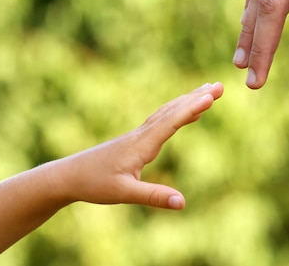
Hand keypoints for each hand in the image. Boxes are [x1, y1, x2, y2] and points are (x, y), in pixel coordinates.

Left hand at [49, 82, 223, 209]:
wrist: (68, 176)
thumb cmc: (94, 184)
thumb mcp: (124, 194)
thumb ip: (153, 197)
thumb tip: (182, 202)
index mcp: (142, 144)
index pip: (172, 122)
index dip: (193, 109)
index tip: (211, 96)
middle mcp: (142, 134)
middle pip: (173, 110)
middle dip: (197, 97)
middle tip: (220, 86)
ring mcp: (139, 135)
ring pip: (168, 111)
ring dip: (189, 100)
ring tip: (207, 90)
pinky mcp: (136, 139)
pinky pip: (162, 119)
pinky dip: (178, 111)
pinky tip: (186, 113)